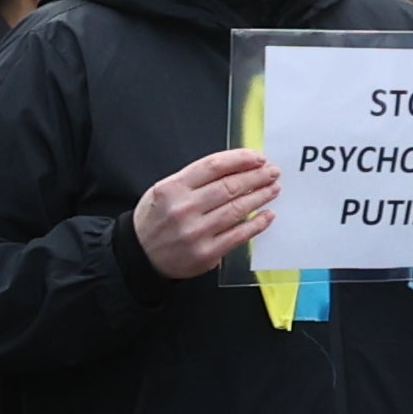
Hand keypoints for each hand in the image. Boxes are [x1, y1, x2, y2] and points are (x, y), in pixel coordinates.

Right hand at [128, 147, 280, 279]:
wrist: (140, 255)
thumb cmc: (155, 219)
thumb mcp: (164, 191)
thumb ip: (194, 180)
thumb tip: (235, 169)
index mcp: (172, 188)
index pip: (213, 166)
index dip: (240, 159)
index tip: (258, 158)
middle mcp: (183, 209)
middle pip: (229, 186)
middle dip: (256, 177)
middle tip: (272, 172)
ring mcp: (196, 232)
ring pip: (237, 209)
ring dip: (260, 197)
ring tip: (273, 189)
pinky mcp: (206, 253)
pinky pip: (238, 235)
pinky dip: (256, 224)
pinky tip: (267, 215)